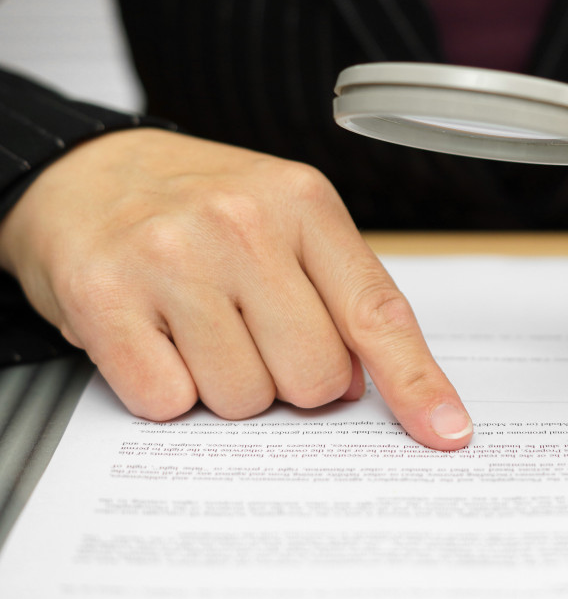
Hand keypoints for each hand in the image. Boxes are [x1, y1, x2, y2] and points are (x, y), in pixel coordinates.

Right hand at [0, 129, 472, 448]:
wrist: (86, 172)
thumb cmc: (199, 205)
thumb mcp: (285, 218)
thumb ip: (337, 292)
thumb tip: (364, 384)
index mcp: (302, 202)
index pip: (376, 311)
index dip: (416, 381)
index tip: (446, 430)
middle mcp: (241, 223)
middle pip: (313, 376)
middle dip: (292, 378)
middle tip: (255, 332)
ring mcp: (170, 258)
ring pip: (243, 398)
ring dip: (227, 383)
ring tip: (199, 325)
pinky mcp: (103, 296)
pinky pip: (168, 402)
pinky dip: (167, 388)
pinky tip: (156, 337)